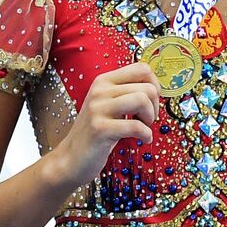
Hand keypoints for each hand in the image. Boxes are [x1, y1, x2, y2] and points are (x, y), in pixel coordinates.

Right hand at [53, 62, 160, 182]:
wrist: (70, 158)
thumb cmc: (97, 132)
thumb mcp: (109, 105)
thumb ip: (127, 92)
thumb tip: (156, 87)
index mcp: (103, 81)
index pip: (141, 68)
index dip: (155, 85)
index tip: (152, 101)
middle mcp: (100, 90)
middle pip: (147, 88)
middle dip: (155, 106)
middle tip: (146, 120)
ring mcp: (98, 109)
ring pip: (142, 100)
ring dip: (150, 118)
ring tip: (144, 127)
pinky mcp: (100, 129)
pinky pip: (136, 126)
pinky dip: (146, 135)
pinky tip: (143, 139)